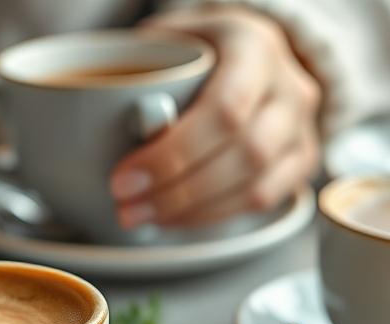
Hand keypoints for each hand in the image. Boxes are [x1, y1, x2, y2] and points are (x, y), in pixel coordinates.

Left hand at [110, 6, 321, 228]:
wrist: (248, 54)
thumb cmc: (196, 49)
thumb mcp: (164, 39)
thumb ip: (136, 69)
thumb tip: (86, 113)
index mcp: (254, 45)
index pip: (225, 110)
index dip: (174, 154)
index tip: (124, 178)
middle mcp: (290, 86)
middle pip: (244, 154)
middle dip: (178, 191)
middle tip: (128, 208)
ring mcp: (302, 128)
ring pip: (256, 186)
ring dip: (193, 212)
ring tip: (144, 217)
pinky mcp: (301, 161)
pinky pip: (263, 201)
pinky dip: (213, 216)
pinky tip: (175, 218)